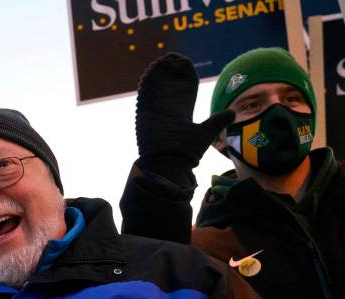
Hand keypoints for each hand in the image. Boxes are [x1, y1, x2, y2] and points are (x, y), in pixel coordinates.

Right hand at [135, 53, 234, 187]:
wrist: (169, 163)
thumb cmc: (187, 152)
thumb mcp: (206, 132)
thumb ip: (217, 121)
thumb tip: (232, 112)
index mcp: (180, 113)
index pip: (181, 89)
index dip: (183, 75)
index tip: (184, 62)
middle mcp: (165, 110)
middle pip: (166, 85)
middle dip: (169, 70)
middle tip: (173, 57)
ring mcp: (154, 111)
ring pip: (155, 86)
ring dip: (158, 72)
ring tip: (164, 59)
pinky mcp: (144, 112)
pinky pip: (145, 93)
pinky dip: (147, 80)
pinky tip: (153, 68)